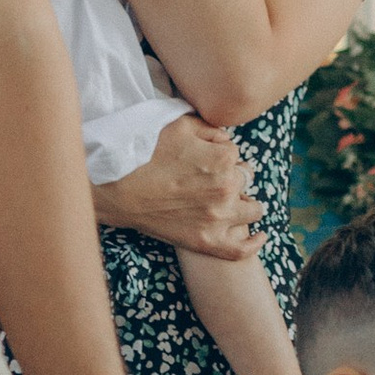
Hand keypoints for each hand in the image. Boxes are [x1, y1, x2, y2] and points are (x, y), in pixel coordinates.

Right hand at [92, 115, 259, 260]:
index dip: (219, 153)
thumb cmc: (143, 152)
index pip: (235, 153)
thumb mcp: (178, 124)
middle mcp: (226, 189)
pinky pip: (240, 249)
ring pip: (253, 210)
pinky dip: (254, 244)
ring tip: (236, 201)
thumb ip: (209, 129)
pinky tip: (259, 236)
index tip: (203, 156)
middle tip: (209, 177)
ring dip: (247, 203)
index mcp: (223, 159)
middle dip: (232, 175)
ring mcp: (218, 218)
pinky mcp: (206, 241)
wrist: (115, 187)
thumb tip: (225, 139)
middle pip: (245, 179)